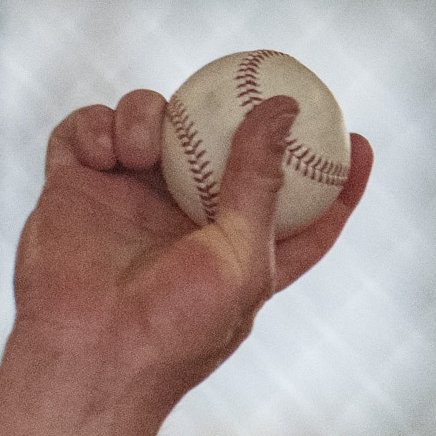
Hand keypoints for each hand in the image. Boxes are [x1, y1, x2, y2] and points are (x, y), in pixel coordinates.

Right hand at [11, 89, 373, 399]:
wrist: (90, 353)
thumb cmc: (177, 323)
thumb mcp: (241, 255)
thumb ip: (261, 181)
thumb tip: (285, 109)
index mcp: (241, 247)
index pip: (301, 207)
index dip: (335, 176)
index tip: (359, 140)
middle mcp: (186, 217)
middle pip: (216, 143)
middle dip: (230, 113)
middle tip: (247, 82)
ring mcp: (129, 197)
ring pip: (150, 121)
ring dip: (147, 113)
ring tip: (143, 149)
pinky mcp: (76, 187)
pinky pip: (87, 130)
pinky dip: (96, 126)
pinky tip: (106, 152)